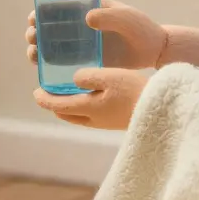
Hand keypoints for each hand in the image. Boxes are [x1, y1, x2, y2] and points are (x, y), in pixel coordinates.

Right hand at [27, 0, 166, 69]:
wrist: (154, 51)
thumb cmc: (141, 28)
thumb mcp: (126, 17)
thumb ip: (109, 15)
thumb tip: (87, 18)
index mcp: (84, 10)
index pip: (55, 9)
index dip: (39, 13)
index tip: (33, 19)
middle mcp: (78, 28)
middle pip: (46, 29)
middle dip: (33, 33)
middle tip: (33, 39)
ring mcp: (80, 46)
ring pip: (50, 48)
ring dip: (36, 50)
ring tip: (34, 55)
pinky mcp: (84, 63)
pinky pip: (61, 65)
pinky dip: (49, 67)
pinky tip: (43, 70)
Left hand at [32, 67, 147, 129]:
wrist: (162, 110)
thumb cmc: (135, 91)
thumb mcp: (110, 77)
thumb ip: (88, 76)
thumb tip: (73, 79)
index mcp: (87, 108)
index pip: (58, 106)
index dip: (44, 99)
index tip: (36, 92)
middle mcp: (93, 120)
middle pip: (66, 114)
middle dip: (55, 104)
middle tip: (49, 93)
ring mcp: (105, 123)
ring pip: (78, 117)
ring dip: (69, 107)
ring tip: (67, 94)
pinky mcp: (115, 122)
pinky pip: (91, 117)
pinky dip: (83, 108)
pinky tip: (91, 98)